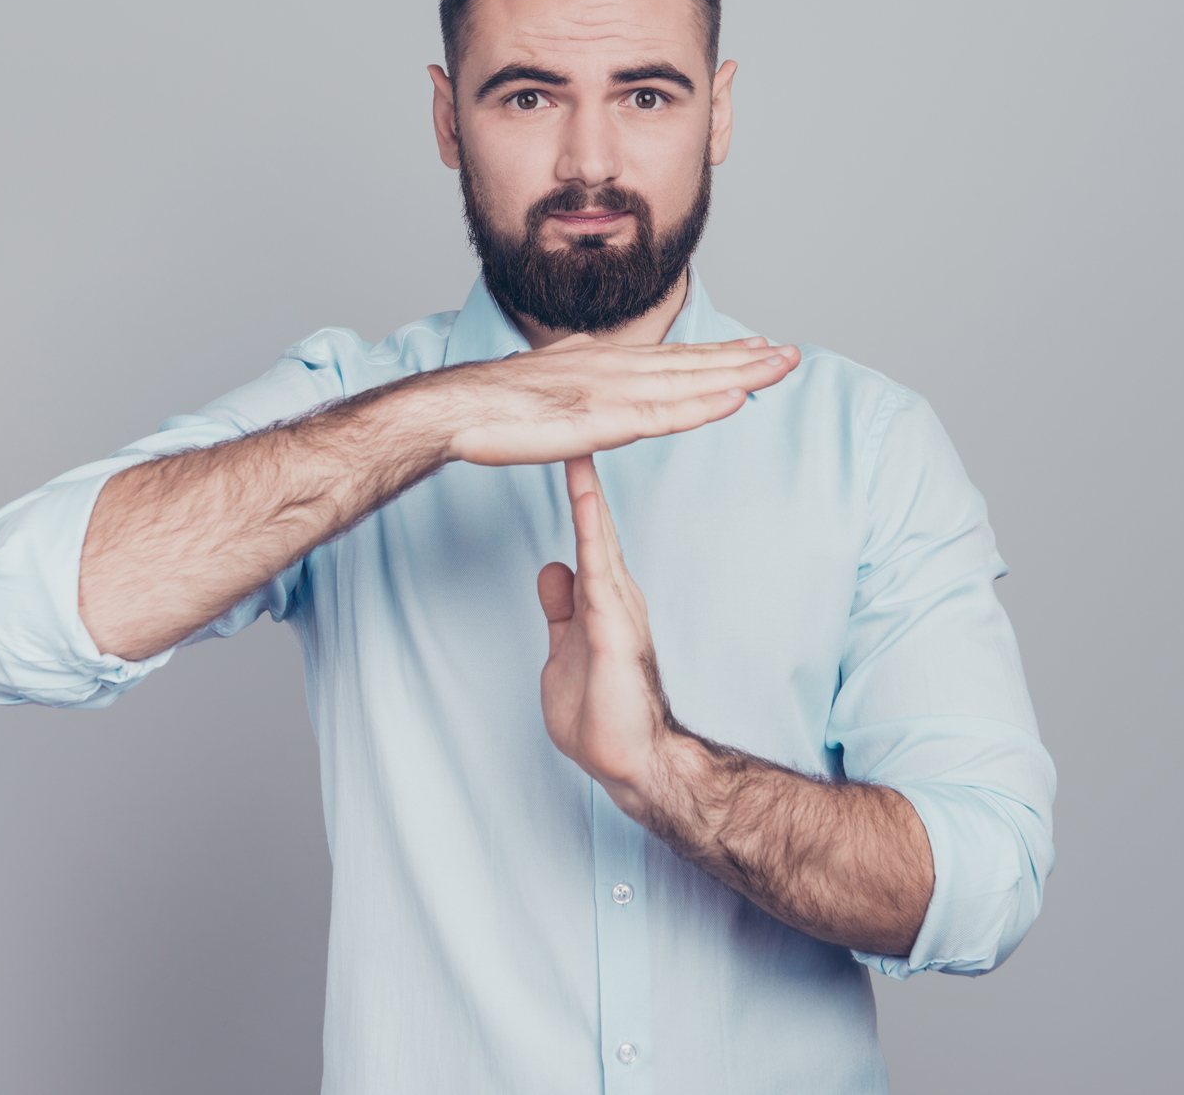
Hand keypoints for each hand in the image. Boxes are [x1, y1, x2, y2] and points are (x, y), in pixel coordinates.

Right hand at [447, 336, 797, 467]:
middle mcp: (616, 367)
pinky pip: (666, 414)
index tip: (755, 348)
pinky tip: (738, 398)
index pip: (674, 356)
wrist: (460, 408)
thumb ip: (575, 368)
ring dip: (742, 374)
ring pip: (691, 382)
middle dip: (747, 358)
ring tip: (782, 367)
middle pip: (694, 363)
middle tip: (791, 353)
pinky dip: (706, 405)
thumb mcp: (547, 376)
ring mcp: (613, 391)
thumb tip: (589, 357)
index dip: (719, 353)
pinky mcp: (604, 420)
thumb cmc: (495, 401)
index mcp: (604, 362)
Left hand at [536, 455, 669, 804]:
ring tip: (578, 447)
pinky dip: (592, 534)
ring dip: (588, 493)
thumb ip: (560, 608)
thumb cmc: (601, 712)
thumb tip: (552, 568)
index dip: (577, 493)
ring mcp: (617, 609)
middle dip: (585, 477)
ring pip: (599, 539)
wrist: (631, 759)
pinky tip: (585, 504)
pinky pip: (599, 572)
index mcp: (602, 598)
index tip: (564, 449)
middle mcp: (615, 595)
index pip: (587, 535)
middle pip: (596, 525)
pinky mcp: (614, 628)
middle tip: (577, 425)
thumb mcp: (564, 648)